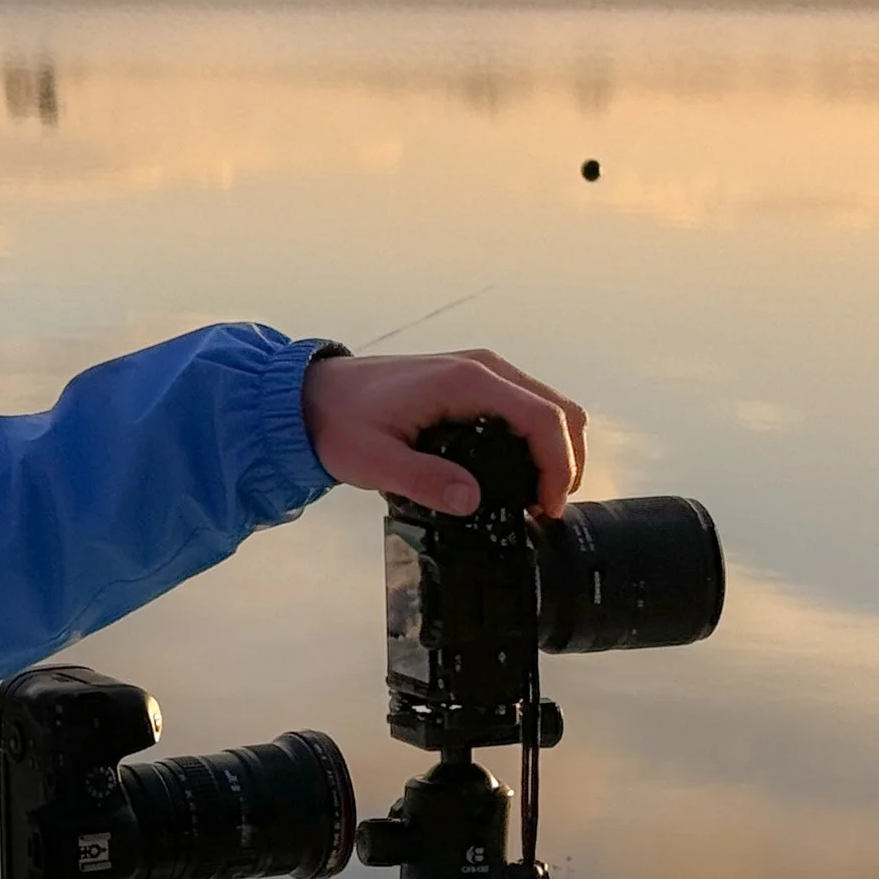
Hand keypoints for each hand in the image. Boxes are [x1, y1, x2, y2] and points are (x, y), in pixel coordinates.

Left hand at [302, 348, 586, 517]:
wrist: (312, 396)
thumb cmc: (340, 423)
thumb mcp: (374, 461)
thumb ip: (424, 480)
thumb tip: (472, 502)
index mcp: (465, 381)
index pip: (543, 417)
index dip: (559, 465)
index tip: (548, 507)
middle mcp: (482, 368)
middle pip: (559, 408)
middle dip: (566, 461)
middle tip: (548, 509)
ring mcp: (480, 372)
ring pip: (547, 405)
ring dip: (556, 450)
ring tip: (538, 498)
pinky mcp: (473, 383)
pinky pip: (525, 406)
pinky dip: (538, 439)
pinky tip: (519, 475)